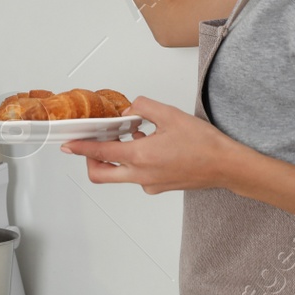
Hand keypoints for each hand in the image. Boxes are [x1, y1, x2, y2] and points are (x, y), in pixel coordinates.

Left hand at [61, 96, 242, 193]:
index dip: (80, 148)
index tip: (68, 144)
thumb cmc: (204, 143)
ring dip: (116, 157)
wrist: (227, 166)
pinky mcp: (159, 187)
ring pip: (119, 174)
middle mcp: (141, 176)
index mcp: (140, 157)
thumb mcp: (170, 114)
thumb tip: (129, 110)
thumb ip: (143, 107)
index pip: (99, 154)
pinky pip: (137, 175)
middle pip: (101, 174)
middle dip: (91, 159)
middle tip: (94, 142)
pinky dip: (134, 161)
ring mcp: (149, 185)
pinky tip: (148, 144)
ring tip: (131, 134)